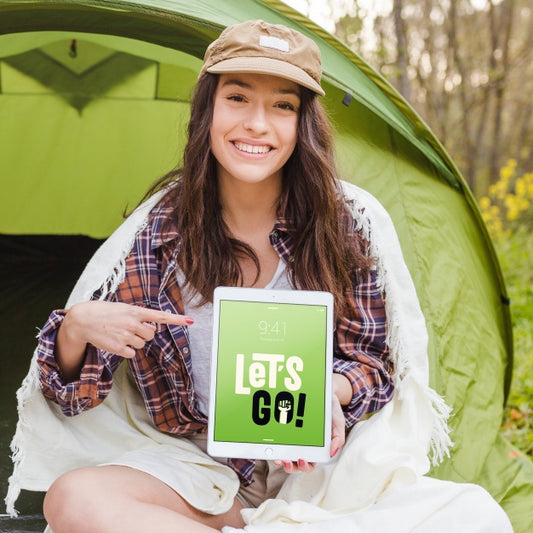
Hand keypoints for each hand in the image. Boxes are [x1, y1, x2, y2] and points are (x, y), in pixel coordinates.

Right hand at [56, 301, 192, 380]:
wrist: (82, 320)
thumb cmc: (104, 312)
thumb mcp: (124, 309)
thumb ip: (140, 317)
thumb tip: (153, 328)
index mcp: (136, 311)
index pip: (161, 316)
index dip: (177, 319)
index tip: (191, 321)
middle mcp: (133, 323)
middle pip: (152, 334)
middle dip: (144, 334)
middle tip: (130, 329)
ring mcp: (126, 336)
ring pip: (142, 344)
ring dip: (133, 341)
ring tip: (119, 333)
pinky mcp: (119, 348)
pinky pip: (132, 353)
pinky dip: (126, 350)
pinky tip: (115, 342)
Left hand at [274, 391, 346, 473]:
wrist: (324, 395)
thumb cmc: (331, 412)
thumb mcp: (338, 423)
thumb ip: (338, 437)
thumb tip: (332, 452)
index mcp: (317, 450)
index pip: (309, 464)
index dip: (304, 466)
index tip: (301, 459)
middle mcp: (305, 448)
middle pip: (296, 464)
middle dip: (290, 466)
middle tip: (287, 460)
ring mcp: (294, 441)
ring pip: (286, 456)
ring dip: (281, 459)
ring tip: (279, 457)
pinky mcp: (287, 432)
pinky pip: (280, 441)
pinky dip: (276, 445)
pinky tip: (272, 444)